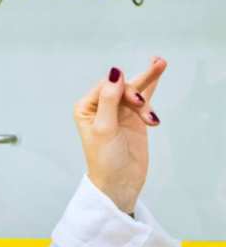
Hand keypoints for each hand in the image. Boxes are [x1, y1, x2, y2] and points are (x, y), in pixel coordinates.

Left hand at [74, 57, 166, 213]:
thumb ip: (109, 100)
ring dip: (147, 83)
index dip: (123, 90)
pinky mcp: (134, 118)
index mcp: (86, 107)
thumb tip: (115, 72)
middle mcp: (101, 106)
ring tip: (161, 63)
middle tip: (144, 108)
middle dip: (136, 94)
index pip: (107, 87)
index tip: (138, 103)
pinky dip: (151, 84)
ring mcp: (119, 112)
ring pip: (134, 90)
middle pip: (122, 87)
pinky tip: (157, 68)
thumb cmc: (105, 160)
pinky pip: (144, 97)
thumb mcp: (104, 129)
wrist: (120, 183)